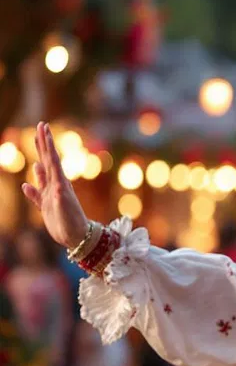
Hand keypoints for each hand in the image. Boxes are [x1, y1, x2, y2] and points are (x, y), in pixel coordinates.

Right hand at [21, 122, 88, 248]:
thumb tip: (57, 187)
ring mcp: (52, 196)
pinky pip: (38, 196)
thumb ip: (60, 199)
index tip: (44, 127)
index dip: (47, 143)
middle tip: (42, 127)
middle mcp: (57, 186)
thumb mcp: (66, 211)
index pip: (52, 159)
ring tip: (38, 152)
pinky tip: (26, 186)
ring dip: (40, 162)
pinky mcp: (48, 208)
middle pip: (48, 161)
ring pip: (43, 176)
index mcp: (61, 184)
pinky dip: (32, 190)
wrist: (78, 238)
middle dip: (44, 144)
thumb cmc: (73, 225)